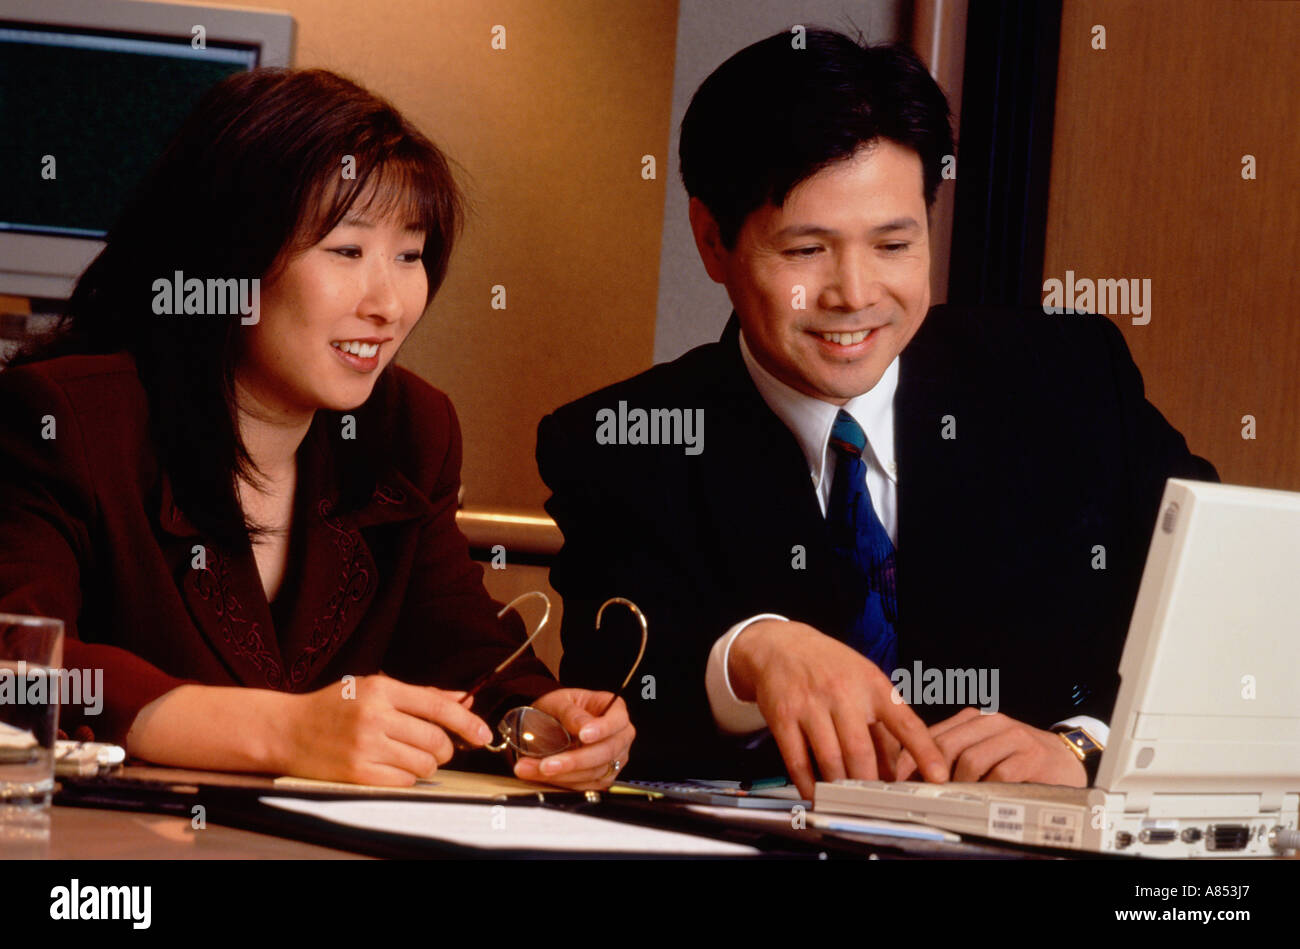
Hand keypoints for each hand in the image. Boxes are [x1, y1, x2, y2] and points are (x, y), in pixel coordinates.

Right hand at [277, 673, 493, 785]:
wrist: (286, 731)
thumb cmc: (333, 707)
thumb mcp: (374, 688)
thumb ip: (420, 695)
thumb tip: (463, 698)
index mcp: (382, 689)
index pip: (438, 706)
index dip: (467, 722)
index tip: (483, 733)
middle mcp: (375, 716)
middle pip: (437, 740)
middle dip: (446, 748)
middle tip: (436, 747)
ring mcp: (365, 746)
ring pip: (424, 764)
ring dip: (426, 765)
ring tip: (407, 756)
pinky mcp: (357, 773)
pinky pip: (404, 782)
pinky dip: (406, 778)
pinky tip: (391, 767)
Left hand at [511, 688, 634, 790]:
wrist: (549, 724)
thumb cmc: (559, 708)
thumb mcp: (560, 701)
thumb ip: (571, 712)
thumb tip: (583, 726)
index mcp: (615, 710)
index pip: (617, 720)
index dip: (603, 729)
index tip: (583, 735)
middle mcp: (619, 736)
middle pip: (606, 752)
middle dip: (575, 761)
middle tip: (546, 764)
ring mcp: (613, 759)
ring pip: (593, 773)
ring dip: (561, 775)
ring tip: (530, 768)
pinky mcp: (601, 778)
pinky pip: (584, 786)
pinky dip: (560, 782)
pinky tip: (538, 775)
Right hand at [729, 620, 947, 799]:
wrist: (780, 644)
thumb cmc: (829, 666)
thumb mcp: (864, 683)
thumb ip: (882, 726)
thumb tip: (895, 772)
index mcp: (871, 685)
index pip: (905, 722)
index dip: (925, 751)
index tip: (939, 776)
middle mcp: (843, 693)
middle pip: (861, 752)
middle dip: (869, 785)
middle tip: (876, 804)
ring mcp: (811, 705)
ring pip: (830, 760)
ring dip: (839, 788)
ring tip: (846, 801)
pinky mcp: (783, 717)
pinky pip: (797, 761)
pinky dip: (808, 784)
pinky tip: (815, 793)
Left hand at [894, 708, 1085, 785]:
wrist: (1066, 757)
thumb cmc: (1019, 757)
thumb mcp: (984, 748)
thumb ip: (955, 753)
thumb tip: (915, 774)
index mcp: (975, 719)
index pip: (933, 733)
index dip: (913, 757)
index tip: (899, 778)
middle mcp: (992, 722)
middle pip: (948, 744)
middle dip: (930, 772)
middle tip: (923, 792)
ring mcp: (1013, 737)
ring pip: (971, 759)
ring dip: (959, 783)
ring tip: (956, 798)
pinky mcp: (1031, 756)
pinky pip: (1000, 774)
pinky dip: (987, 788)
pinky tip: (985, 797)